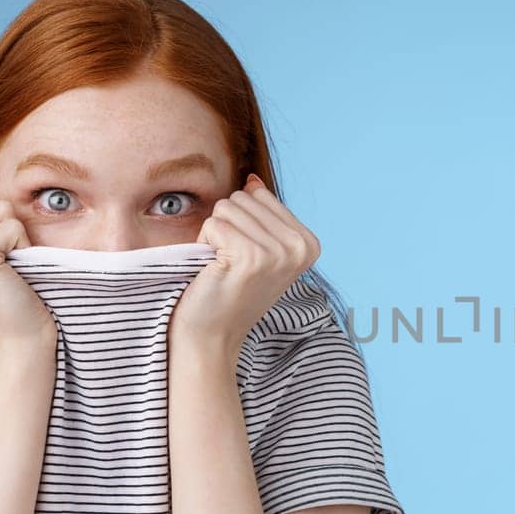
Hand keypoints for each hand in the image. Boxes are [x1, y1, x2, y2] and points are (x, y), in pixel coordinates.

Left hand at [170, 173, 321, 358]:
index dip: (243, 222)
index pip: (261, 196)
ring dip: (215, 235)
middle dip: (228, 225)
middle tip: (232, 262)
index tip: (248, 257)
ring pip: (227, 208)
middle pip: (243, 198)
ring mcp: (277, 252)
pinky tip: (215, 269)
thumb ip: (261, 213)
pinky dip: (205, 244)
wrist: (214, 334)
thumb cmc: (232, 290)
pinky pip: (214, 224)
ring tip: (224, 265)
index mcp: (309, 243)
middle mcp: (299, 247)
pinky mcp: (250, 257)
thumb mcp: (259, 248)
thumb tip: (252, 179)